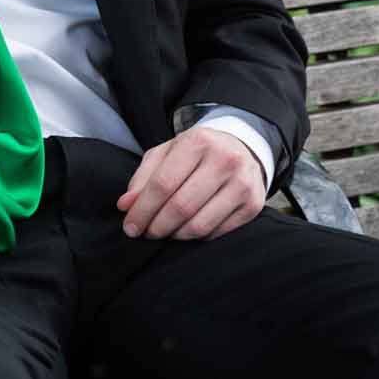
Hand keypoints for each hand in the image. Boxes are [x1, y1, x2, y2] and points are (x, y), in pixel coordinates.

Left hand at [116, 128, 265, 240]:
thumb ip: (143, 177)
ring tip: (164, 232)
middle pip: (181, 207)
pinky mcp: (253, 204)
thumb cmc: (196, 152)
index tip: (130, 226)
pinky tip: (187, 230)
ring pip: (200, 225)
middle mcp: (225, 160)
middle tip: (145, 233)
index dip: (142, 209)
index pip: (163, 184)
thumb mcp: (166, 153)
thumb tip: (125, 205)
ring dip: (175, 235)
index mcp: (198, 142)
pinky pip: (218, 232)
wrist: (241, 149)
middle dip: (156, 226)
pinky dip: (197, 237)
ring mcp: (243, 183)